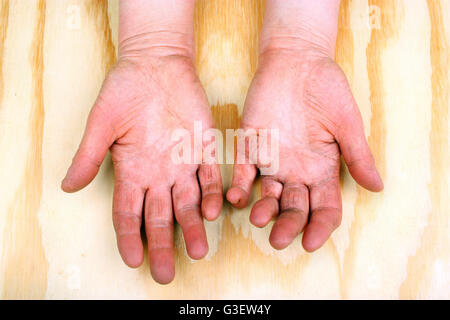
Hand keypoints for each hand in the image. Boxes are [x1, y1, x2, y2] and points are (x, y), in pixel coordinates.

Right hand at [62, 0, 221, 283]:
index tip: (133, 260)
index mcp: (132, 169)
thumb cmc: (125, 90)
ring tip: (197, 251)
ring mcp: (183, 162)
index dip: (130, 237)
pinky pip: (211, 175)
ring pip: (189, 203)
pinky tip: (211, 211)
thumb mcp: (102, 124)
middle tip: (166, 272)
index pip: (128, 213)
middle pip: (160, 216)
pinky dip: (212, 193)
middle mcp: (159, 172)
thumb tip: (67, 187)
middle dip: (162, 245)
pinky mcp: (205, 148)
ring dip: (193, 226)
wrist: (158, 63)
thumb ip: (88, 156)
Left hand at [227, 0, 382, 251]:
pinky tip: (238, 196)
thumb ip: (357, 154)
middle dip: (289, 224)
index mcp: (323, 168)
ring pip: (268, 195)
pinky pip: (244, 171)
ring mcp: (273, 161)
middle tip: (280, 239)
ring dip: (263, 210)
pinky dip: (240, 185)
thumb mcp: (346, 122)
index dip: (319, 226)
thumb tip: (377, 188)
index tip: (311, 242)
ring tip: (260, 219)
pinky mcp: (251, 146)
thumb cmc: (327, 89)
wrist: (296, 60)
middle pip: (295, 207)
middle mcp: (297, 171)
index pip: (324, 207)